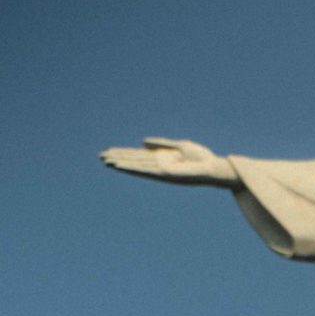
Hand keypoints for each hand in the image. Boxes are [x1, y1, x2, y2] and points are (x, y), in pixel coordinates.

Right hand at [99, 138, 238, 186]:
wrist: (214, 167)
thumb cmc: (201, 158)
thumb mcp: (179, 146)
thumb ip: (162, 144)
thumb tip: (142, 141)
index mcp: (162, 158)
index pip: (139, 155)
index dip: (124, 153)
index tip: (109, 151)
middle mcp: (160, 165)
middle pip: (135, 161)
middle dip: (119, 158)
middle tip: (101, 157)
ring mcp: (161, 170)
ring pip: (137, 166)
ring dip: (122, 163)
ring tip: (106, 161)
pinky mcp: (165, 174)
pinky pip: (146, 170)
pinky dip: (133, 168)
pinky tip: (122, 165)